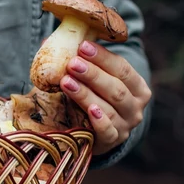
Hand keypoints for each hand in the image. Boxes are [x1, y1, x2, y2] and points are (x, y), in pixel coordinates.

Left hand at [59, 40, 151, 155]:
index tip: (82, 46)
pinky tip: (89, 110)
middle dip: (93, 74)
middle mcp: (136, 107)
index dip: (103, 57)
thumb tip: (46, 42)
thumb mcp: (91, 81)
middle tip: (72, 63)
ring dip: (86, 94)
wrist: (96, 134)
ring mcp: (126, 126)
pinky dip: (100, 121)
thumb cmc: (94, 99)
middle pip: (116, 88)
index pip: (123, 68)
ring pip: (109, 108)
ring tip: (66, 82)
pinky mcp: (113, 141)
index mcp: (137, 87)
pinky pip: (108, 131)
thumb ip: (79, 62)